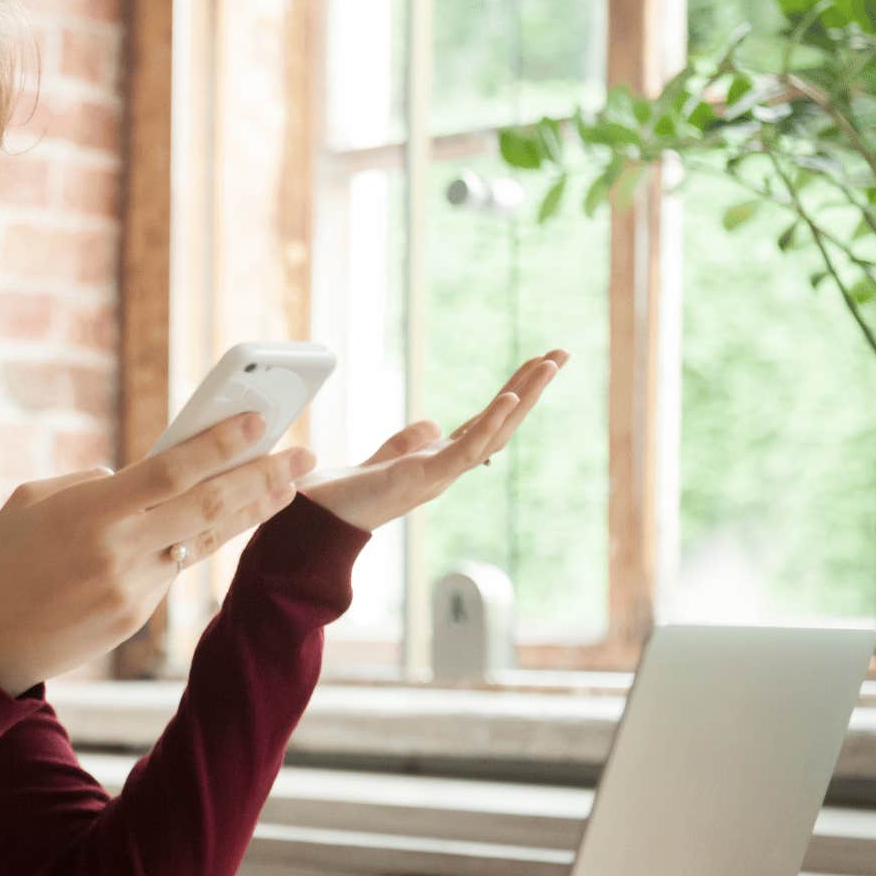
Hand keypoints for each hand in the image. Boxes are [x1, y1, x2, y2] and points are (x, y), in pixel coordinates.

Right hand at [0, 413, 316, 694]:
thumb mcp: (33, 501)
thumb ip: (92, 483)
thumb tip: (135, 476)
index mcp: (91, 513)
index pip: (171, 470)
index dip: (220, 444)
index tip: (259, 421)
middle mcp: (119, 551)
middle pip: (208, 507)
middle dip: (262, 478)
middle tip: (303, 456)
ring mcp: (132, 589)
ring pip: (202, 541)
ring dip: (248, 512)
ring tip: (286, 487)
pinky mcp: (136, 617)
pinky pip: (171, 569)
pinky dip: (192, 544)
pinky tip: (217, 523)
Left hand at [298, 350, 569, 531]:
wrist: (314, 522)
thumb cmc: (342, 496)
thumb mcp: (382, 460)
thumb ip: (408, 443)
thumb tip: (433, 426)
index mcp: (438, 461)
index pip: (485, 421)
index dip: (512, 394)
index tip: (537, 363)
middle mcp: (446, 469)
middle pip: (500, 424)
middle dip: (532, 389)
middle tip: (561, 352)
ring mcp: (438, 476)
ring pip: (494, 434)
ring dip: (523, 397)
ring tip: (549, 363)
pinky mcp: (422, 480)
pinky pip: (466, 451)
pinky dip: (490, 424)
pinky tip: (510, 397)